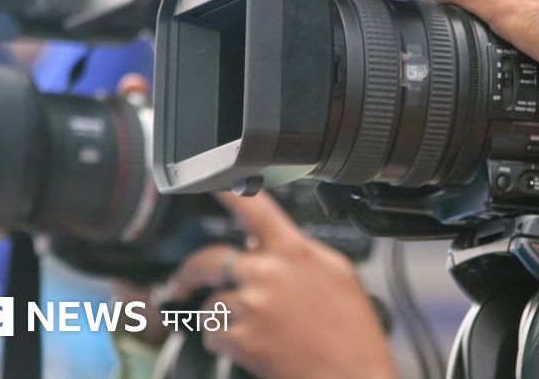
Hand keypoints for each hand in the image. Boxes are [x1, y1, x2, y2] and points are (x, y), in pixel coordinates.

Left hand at [167, 192, 395, 378]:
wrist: (353, 377)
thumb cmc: (351, 333)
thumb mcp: (336, 273)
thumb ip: (298, 251)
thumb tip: (267, 242)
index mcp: (295, 250)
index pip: (253, 207)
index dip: (224, 189)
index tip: (204, 180)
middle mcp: (270, 272)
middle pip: (209, 258)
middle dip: (193, 273)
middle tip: (185, 282)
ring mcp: (253, 306)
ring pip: (210, 302)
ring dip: (220, 316)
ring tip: (250, 328)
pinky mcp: (240, 339)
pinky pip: (212, 334)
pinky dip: (223, 342)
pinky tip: (251, 346)